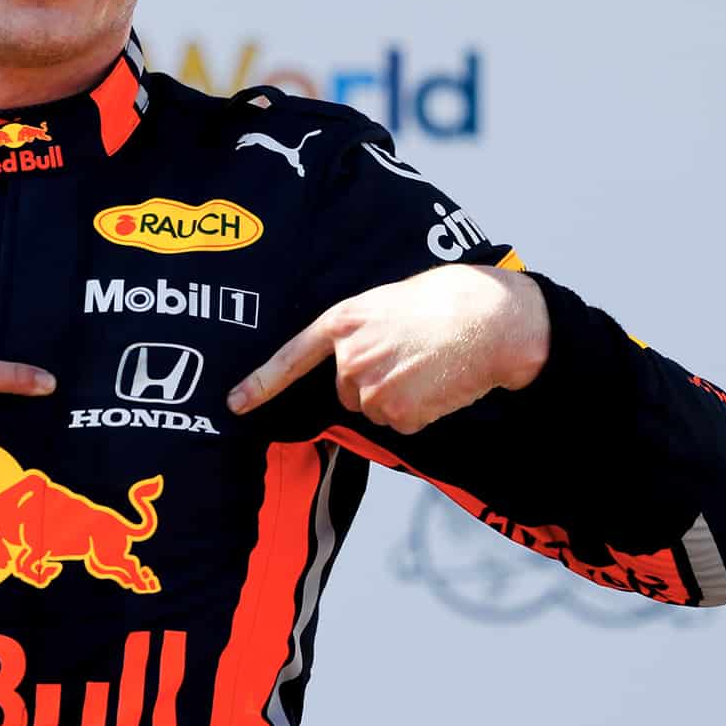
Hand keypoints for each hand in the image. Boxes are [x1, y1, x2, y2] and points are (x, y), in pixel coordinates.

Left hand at [227, 266, 549, 433]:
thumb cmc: (447, 302)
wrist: (491, 319)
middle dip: (374, 382)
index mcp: (343, 321)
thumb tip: (352, 360)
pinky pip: (402, 424)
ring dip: (400, 398)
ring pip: (375, 410)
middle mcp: (350, 356)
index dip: (261, 384)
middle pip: (346, 392)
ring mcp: (372, 386)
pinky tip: (439, 384)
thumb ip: (361, 330)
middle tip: (411, 356)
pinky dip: (421, 412)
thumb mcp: (389, 302)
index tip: (234, 405)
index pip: (292, 358)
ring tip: (429, 366)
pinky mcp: (398, 412)